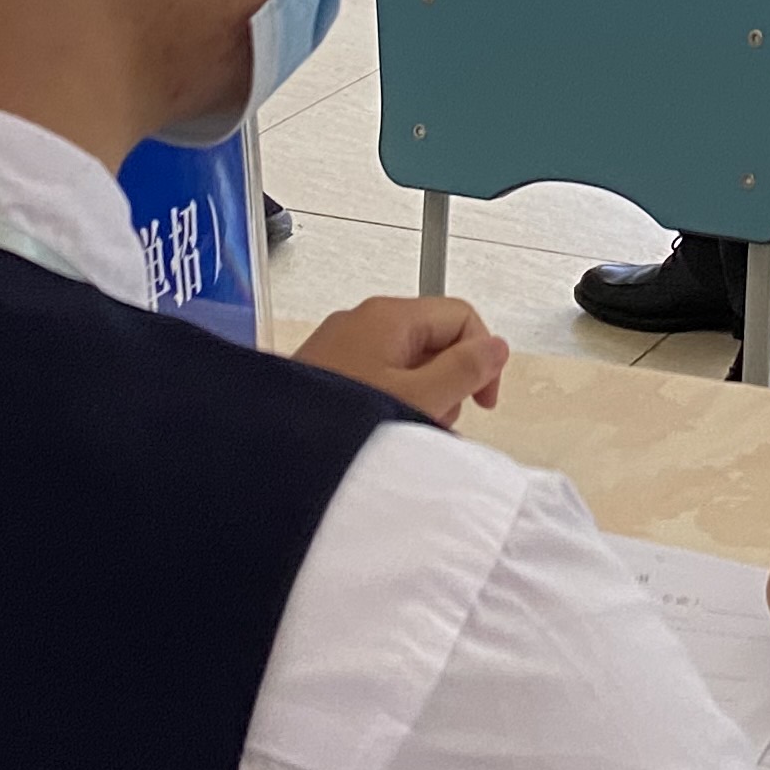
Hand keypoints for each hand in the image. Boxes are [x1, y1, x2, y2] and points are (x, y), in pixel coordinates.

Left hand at [293, 295, 509, 427]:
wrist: (273, 452)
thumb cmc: (339, 423)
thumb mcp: (420, 400)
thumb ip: (465, 370)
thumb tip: (496, 346)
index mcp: (389, 317)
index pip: (462, 316)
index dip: (482, 357)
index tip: (483, 399)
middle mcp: (362, 322)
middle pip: (435, 338)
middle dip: (448, 381)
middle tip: (438, 418)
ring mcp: (341, 345)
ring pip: (407, 362)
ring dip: (421, 396)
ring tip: (406, 429)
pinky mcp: (327, 371)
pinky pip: (378, 377)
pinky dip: (391, 402)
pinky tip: (383, 432)